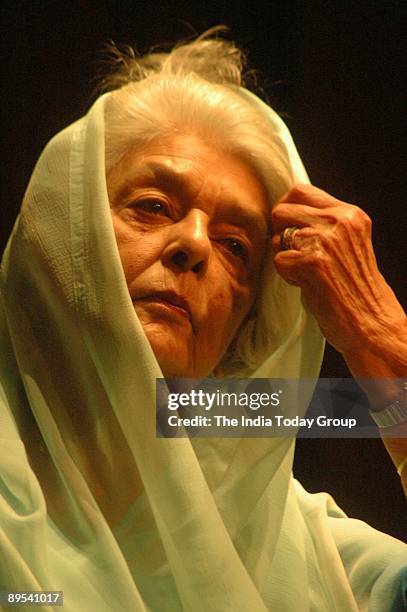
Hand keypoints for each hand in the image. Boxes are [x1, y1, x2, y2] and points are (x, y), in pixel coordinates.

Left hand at [271, 184, 406, 363]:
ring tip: (307, 273)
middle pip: (282, 210)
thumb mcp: (348, 244)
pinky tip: (308, 284)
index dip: (287, 211)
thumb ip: (324, 225)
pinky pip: (279, 261)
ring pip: (278, 237)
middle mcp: (339, 221)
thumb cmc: (356, 290)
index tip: (289, 229)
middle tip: (296, 255)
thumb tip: (286, 214)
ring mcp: (326, 240)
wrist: (372, 323)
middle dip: (280, 234)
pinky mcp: (312, 262)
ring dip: (285, 257)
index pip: (301, 191)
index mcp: (350, 214)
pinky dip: (288, 276)